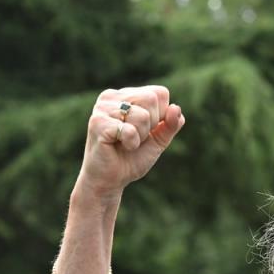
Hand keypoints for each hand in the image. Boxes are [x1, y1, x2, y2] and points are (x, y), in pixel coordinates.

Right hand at [76, 85, 185, 200]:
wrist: (110, 180)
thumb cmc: (132, 158)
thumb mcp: (158, 140)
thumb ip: (170, 124)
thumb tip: (176, 108)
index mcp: (126, 96)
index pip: (160, 93)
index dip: (162, 115)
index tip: (147, 130)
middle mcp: (112, 97)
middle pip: (151, 98)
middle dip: (151, 125)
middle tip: (135, 137)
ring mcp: (102, 108)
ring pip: (142, 115)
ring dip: (140, 136)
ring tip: (125, 143)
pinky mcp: (97, 122)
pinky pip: (129, 130)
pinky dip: (131, 143)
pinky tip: (118, 146)